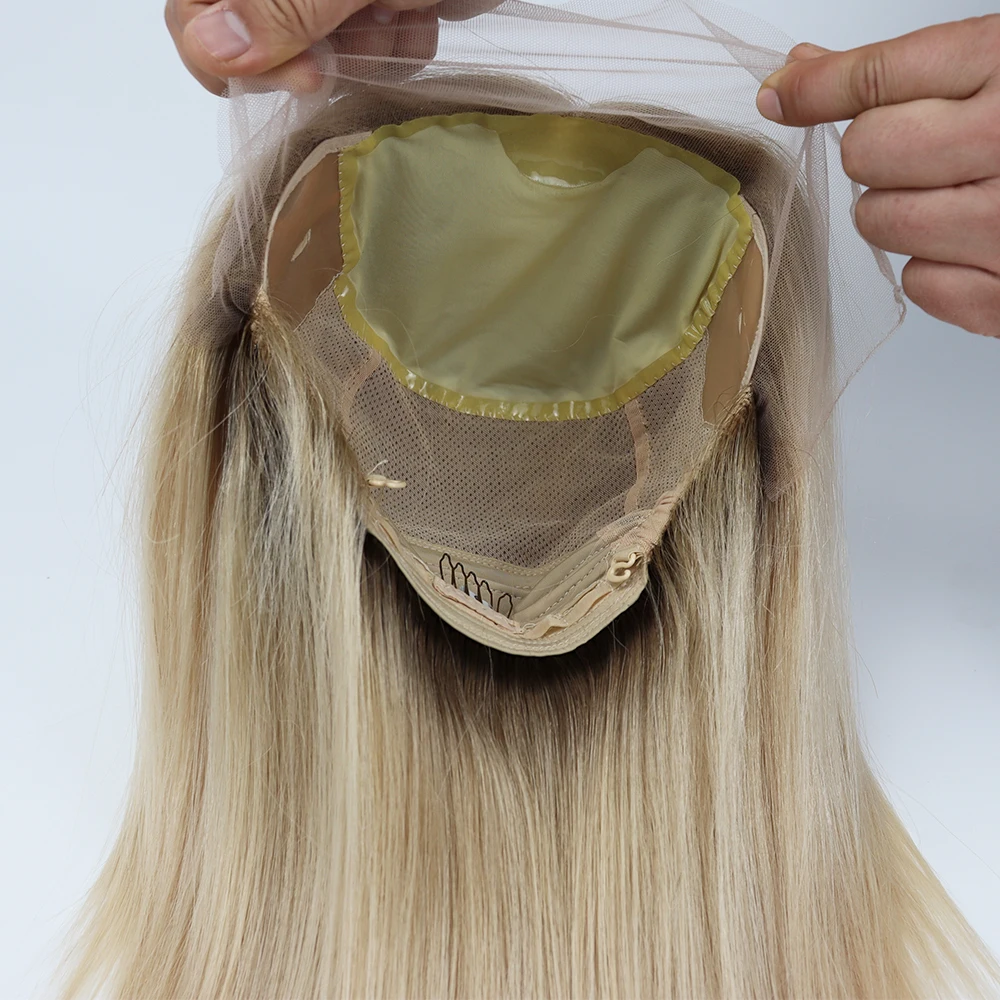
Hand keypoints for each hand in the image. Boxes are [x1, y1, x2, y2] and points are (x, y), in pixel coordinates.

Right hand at [165, 0, 494, 95]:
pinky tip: (422, 12)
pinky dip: (397, 40)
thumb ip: (280, 3)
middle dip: (309, 50)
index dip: (226, 52)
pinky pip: (367, 42)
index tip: (300, 73)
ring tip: (402, 8)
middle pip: (252, 34)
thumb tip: (211, 49)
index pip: (193, 8)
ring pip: (316, 47)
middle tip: (350, 49)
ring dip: (364, 47)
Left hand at [756, 17, 999, 336]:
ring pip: (882, 223)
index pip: (879, 80)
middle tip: (928, 147)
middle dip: (882, 150)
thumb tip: (799, 70)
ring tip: (963, 193)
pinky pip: (920, 284)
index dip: (818, 87)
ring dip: (904, 210)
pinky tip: (981, 241)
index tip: (783, 92)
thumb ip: (909, 67)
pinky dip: (937, 266)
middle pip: (866, 156)